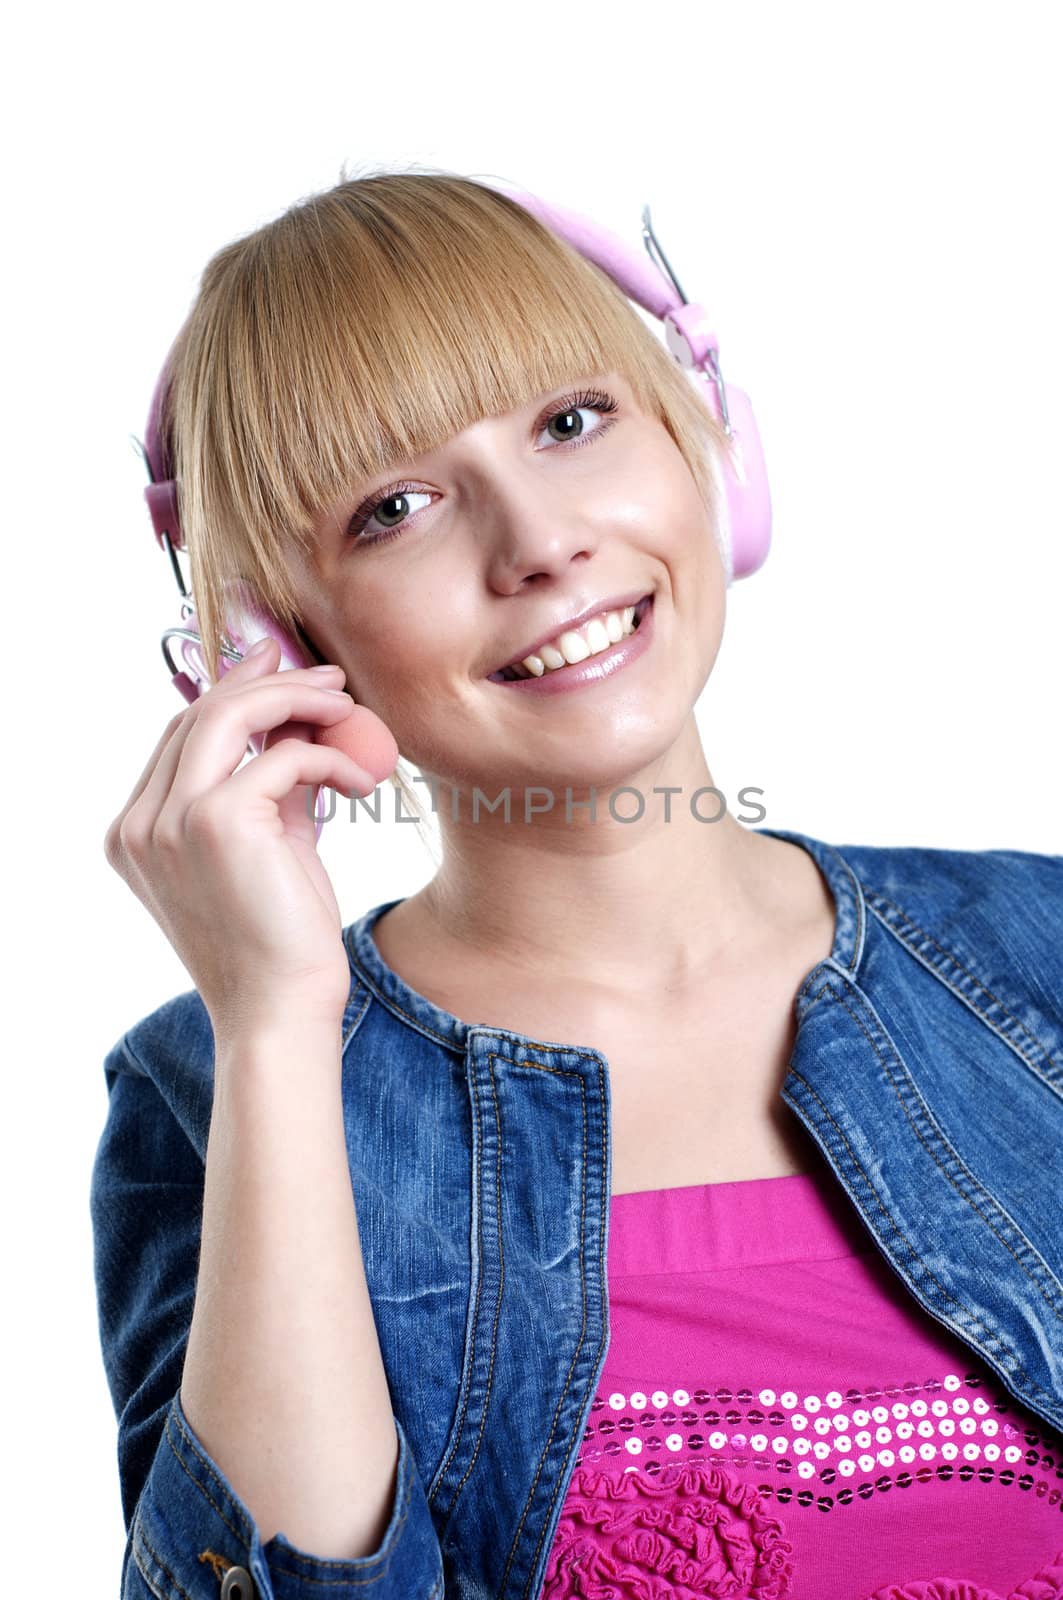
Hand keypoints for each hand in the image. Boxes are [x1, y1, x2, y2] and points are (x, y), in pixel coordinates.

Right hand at [104, 637, 398, 1040]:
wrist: (281, 1011)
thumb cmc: (279, 940)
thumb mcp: (269, 848)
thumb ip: (272, 786)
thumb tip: (300, 721)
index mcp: (137, 832)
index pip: (181, 736)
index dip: (232, 692)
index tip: (280, 666)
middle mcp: (140, 824)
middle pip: (199, 714)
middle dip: (267, 681)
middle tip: (327, 675)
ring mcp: (169, 821)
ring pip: (228, 716)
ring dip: (296, 699)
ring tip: (349, 706)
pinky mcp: (217, 822)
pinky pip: (283, 757)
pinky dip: (329, 758)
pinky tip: (361, 781)